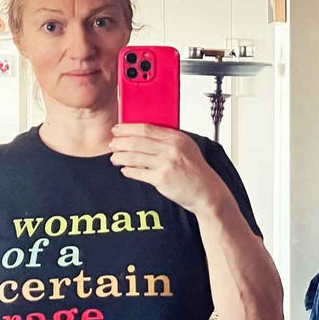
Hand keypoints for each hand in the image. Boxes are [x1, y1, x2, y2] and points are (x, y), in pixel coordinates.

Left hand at [109, 123, 226, 213]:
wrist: (206, 191)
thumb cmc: (194, 170)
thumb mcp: (185, 147)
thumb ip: (166, 139)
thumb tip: (139, 134)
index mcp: (177, 137)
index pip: (146, 128)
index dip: (128, 128)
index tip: (117, 129)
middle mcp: (172, 149)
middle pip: (137, 141)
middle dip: (120, 142)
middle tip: (112, 144)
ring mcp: (167, 164)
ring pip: (135, 157)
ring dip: (120, 157)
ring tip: (114, 158)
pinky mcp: (162, 179)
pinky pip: (138, 173)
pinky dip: (128, 171)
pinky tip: (125, 170)